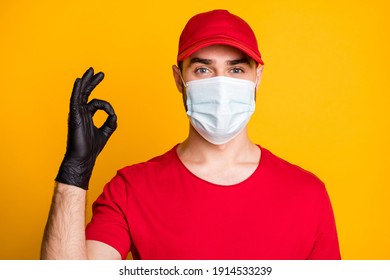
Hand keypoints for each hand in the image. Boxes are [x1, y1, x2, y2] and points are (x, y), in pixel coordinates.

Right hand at [55, 67, 116, 189]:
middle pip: (86, 93)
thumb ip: (111, 122)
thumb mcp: (106, 132)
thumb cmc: (91, 148)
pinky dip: (77, 90)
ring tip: (91, 70)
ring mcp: (76, 113)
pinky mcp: (74, 115)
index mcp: (87, 115)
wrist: (83, 158)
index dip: (107, 106)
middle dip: (92, 82)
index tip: (112, 114)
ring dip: (86, 81)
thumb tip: (114, 114)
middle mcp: (80, 112)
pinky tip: (79, 81)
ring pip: (80, 93)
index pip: (96, 103)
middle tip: (99, 73)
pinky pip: (75, 99)